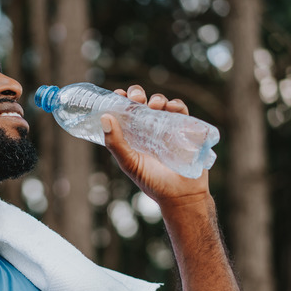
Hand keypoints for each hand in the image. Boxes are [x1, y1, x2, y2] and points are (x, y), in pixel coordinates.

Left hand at [102, 85, 209, 209]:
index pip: (124, 112)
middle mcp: (148, 128)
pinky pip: (181, 111)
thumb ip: (116, 144)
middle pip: (141, 103)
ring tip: (154, 105)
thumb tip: (105, 117)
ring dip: (157, 99)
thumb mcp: (130, 163)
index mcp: (132, 135)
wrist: (181, 195)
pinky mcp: (185, 129)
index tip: (118, 95)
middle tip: (136, 98)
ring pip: (161, 103)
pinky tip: (172, 107)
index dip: (120, 101)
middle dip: (137, 94)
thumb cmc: (153, 182)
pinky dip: (176, 105)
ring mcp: (167, 127)